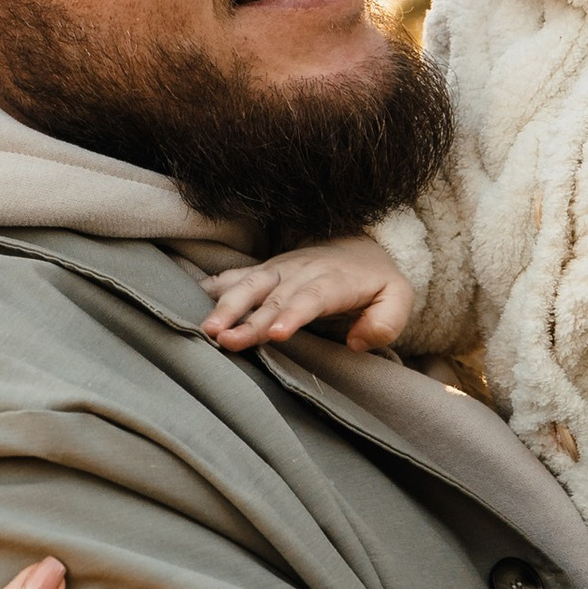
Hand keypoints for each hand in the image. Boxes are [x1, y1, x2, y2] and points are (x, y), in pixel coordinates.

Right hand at [200, 236, 414, 353]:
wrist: (360, 247)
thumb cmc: (377, 281)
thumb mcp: (398, 297)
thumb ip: (386, 321)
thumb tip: (357, 341)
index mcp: (334, 281)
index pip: (311, 298)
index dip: (292, 314)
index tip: (275, 333)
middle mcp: (301, 272)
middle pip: (272, 296)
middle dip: (247, 317)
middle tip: (225, 339)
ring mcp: (278, 269)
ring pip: (248, 285)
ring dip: (225, 306)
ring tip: (206, 329)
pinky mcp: (264, 271)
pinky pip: (235, 276)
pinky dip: (212, 286)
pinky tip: (188, 299)